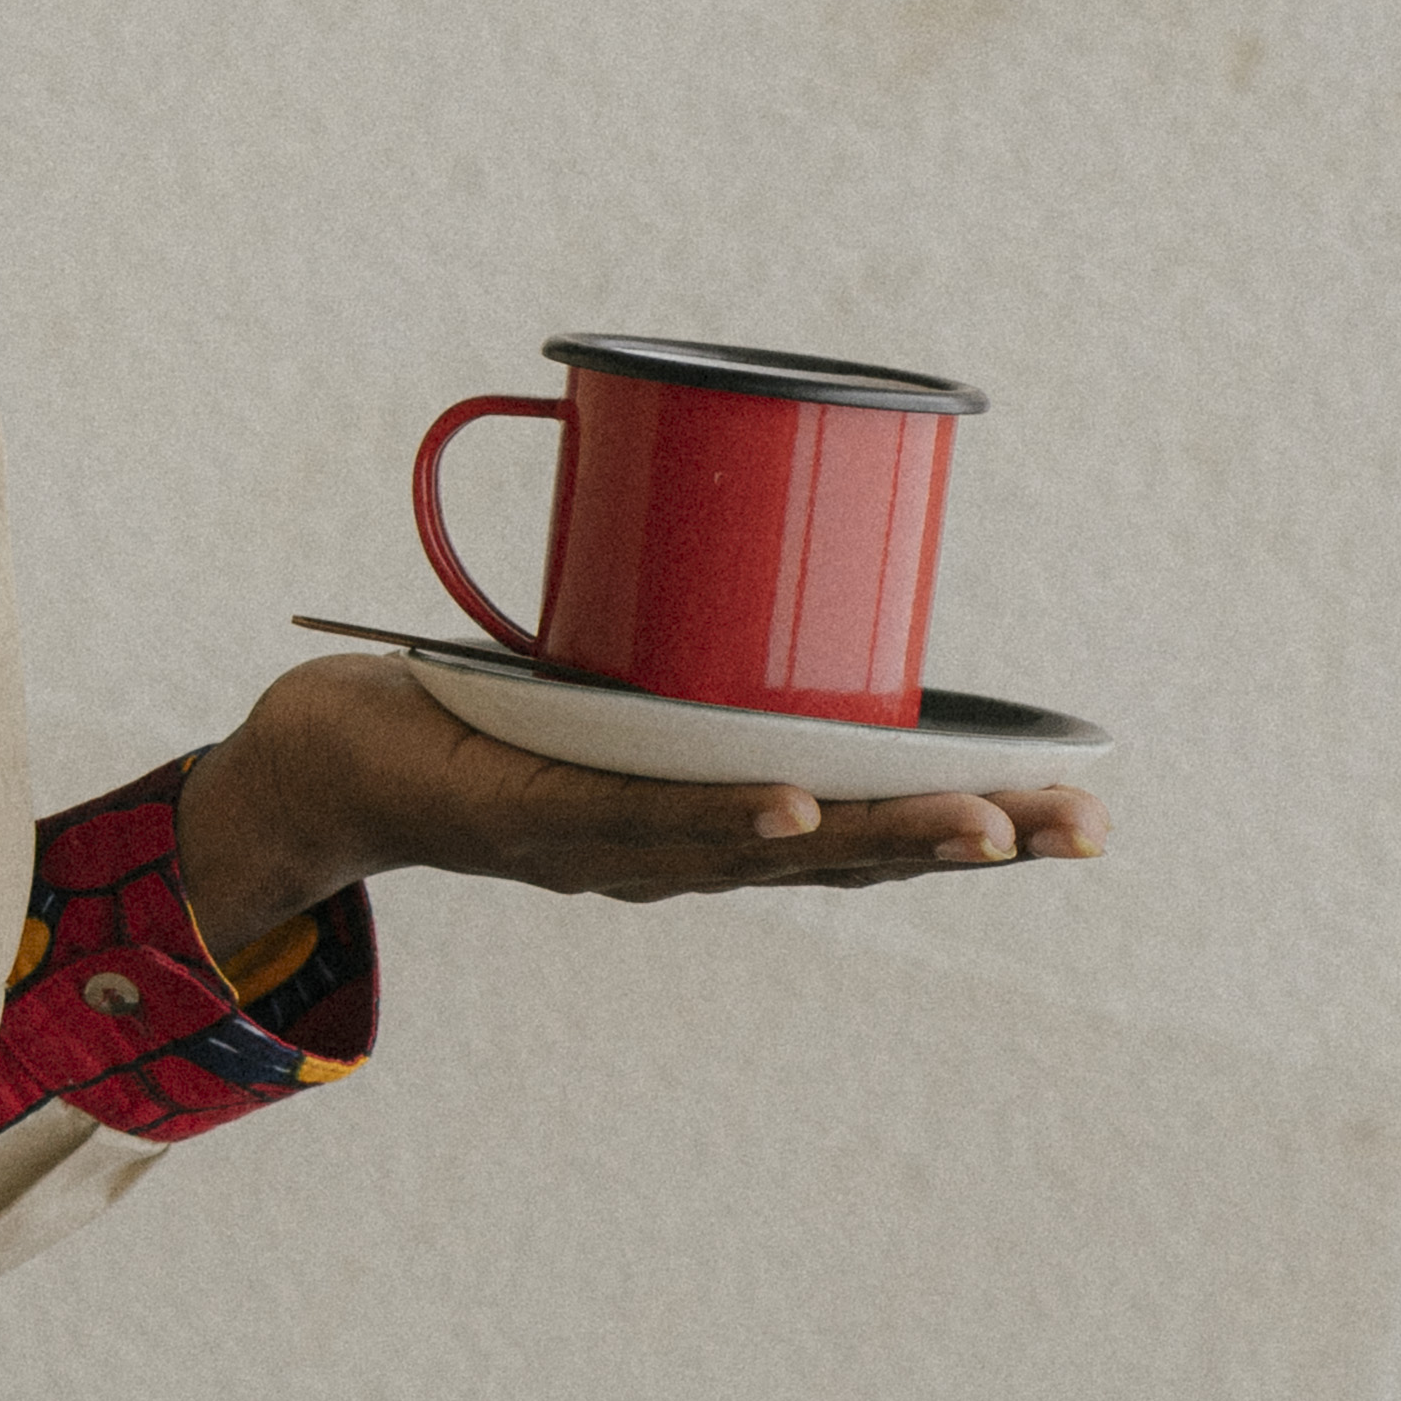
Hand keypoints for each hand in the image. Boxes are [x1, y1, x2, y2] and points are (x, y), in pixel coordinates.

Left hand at [174, 650, 1107, 969]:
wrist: (317, 765)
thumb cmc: (467, 726)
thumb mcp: (603, 692)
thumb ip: (685, 652)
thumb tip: (773, 543)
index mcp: (700, 826)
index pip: (857, 835)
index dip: (967, 830)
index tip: (1082, 811)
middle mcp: (667, 855)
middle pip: (842, 857)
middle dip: (967, 844)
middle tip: (1084, 827)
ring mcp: (603, 848)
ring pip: (762, 849)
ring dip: (875, 838)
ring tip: (980, 827)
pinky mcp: (527, 819)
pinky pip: (639, 817)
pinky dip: (722, 818)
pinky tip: (793, 809)